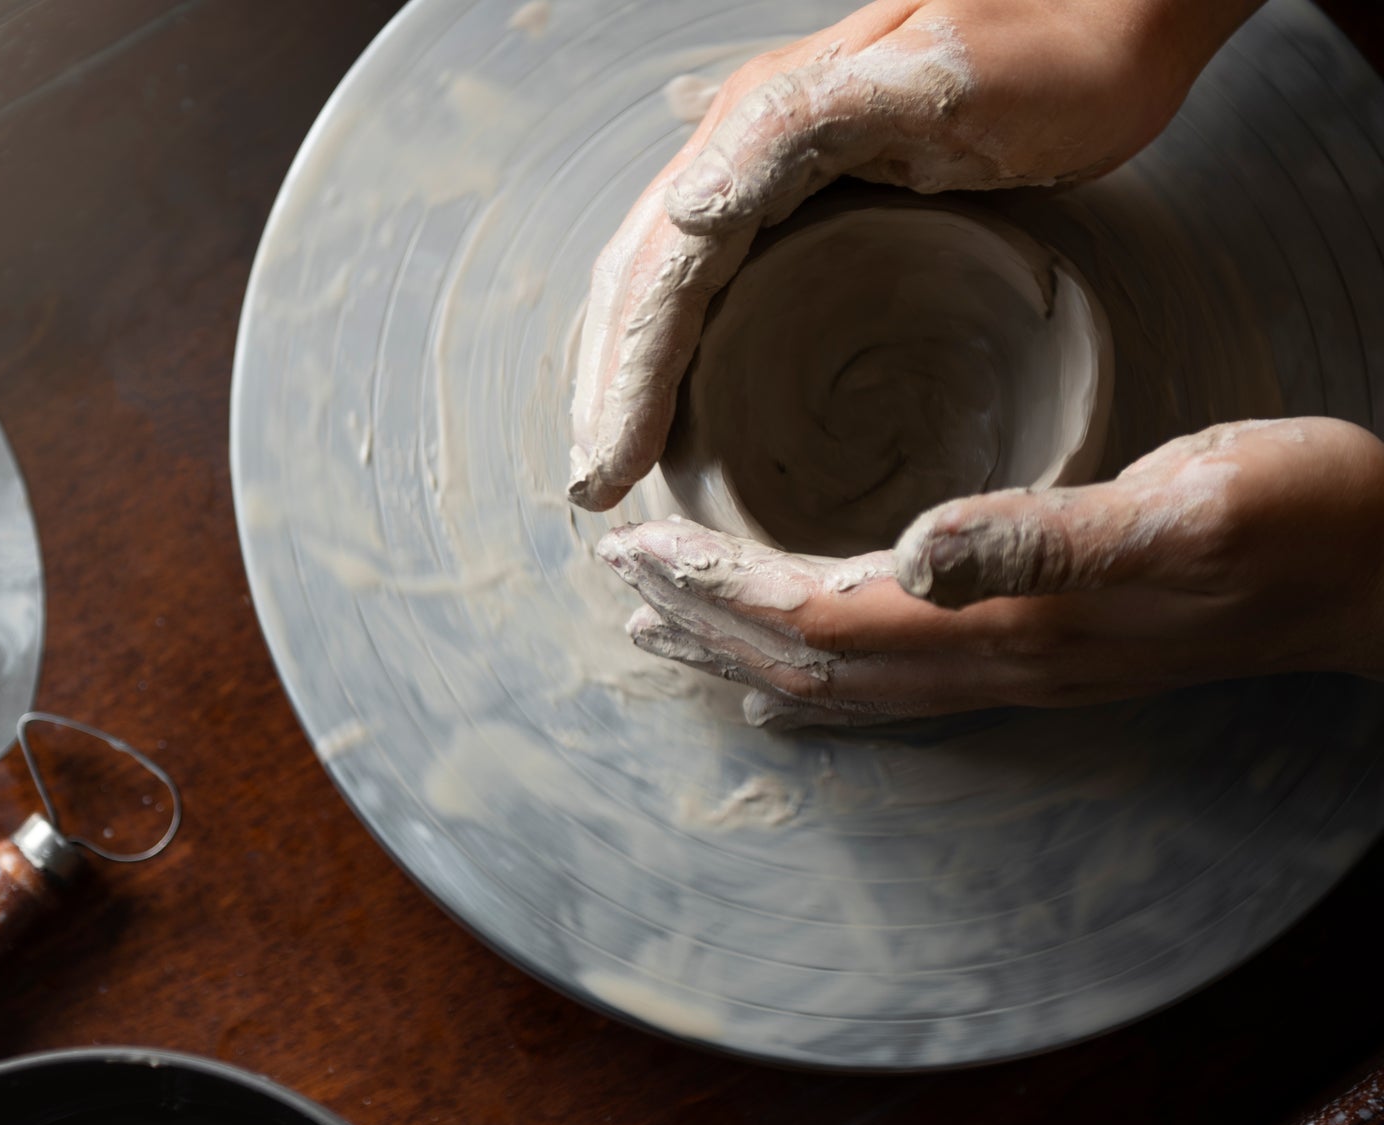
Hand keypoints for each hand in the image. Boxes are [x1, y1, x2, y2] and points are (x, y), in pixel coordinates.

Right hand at [567, 0, 1262, 510]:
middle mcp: (745, 143)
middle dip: (609, 387)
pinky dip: (680, 345)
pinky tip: (684, 393)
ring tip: (618, 456)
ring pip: (664, 281)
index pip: (661, 274)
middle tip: (597, 485)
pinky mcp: (810, 186)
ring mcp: (771, 164)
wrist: (1119, 11)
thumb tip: (687, 212)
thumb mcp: (931, 84)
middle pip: (641, 281)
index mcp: (760, 127)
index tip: (612, 468)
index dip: (627, 377)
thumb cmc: (1052, 55)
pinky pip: (713, 276)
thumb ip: (798, 127)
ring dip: (630, 372)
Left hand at [599, 419, 1383, 725]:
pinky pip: (894, 685)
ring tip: (666, 624)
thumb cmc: (1302, 519)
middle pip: (808, 664)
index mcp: (1011, 620)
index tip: (640, 549)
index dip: (720, 590)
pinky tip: (784, 671)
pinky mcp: (1044, 653)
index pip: (819, 620)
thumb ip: (1050, 535)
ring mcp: (1019, 670)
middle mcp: (996, 661)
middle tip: (621, 583)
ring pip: (843, 682)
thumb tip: (912, 549)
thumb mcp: (1189, 505)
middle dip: (706, 624)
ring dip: (745, 652)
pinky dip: (816, 675)